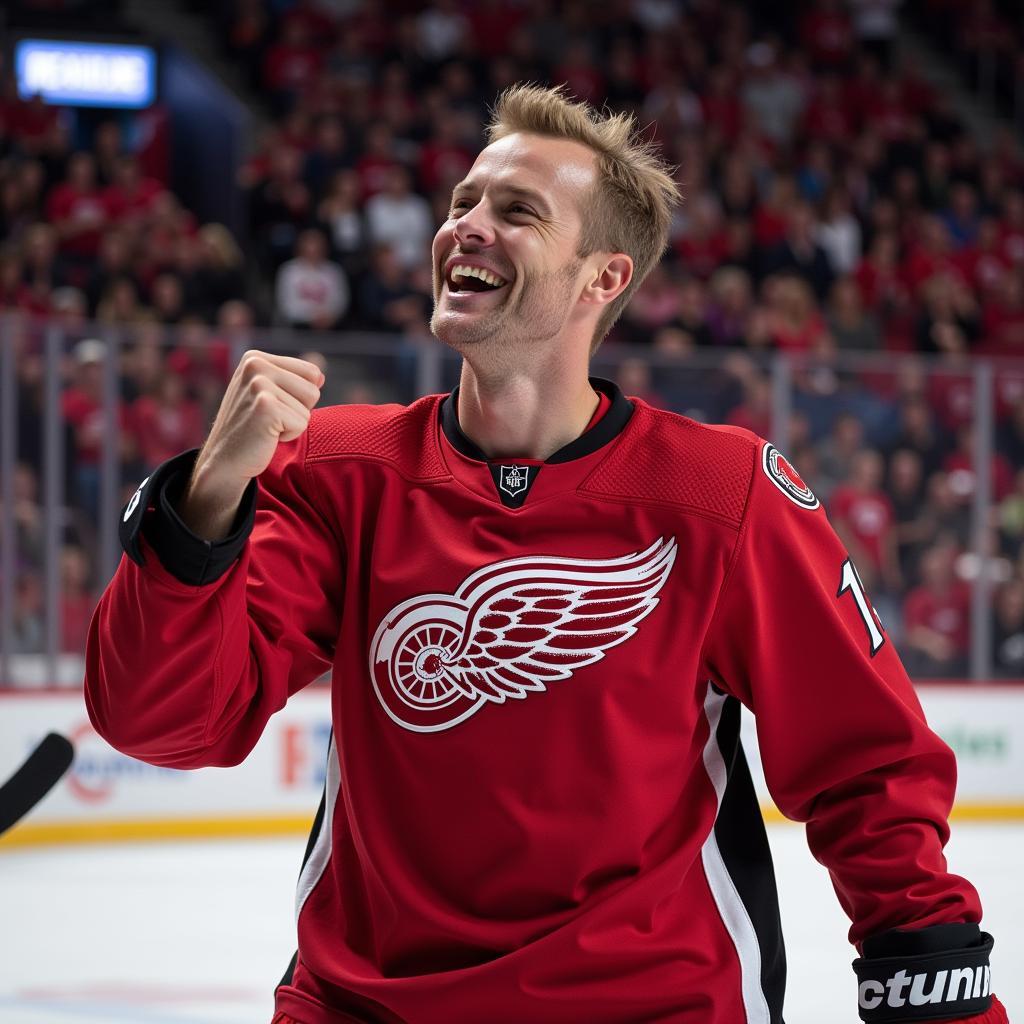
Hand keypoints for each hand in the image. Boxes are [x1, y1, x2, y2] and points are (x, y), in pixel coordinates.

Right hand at [180, 350, 322, 539]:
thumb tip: (321, 377)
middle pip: (313, 390)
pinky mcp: (266, 406)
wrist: (224, 460)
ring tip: (266, 427)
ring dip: (292, 424)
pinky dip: (288, 436)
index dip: (299, 397)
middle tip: (269, 419)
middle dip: (298, 411)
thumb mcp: (269, 395)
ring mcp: (259, 383)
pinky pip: (302, 423)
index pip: (312, 373)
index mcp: (256, 358)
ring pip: (308, 408)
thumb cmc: (251, 428)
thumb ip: (293, 382)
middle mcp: (255, 364)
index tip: (272, 407)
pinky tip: (265, 436)